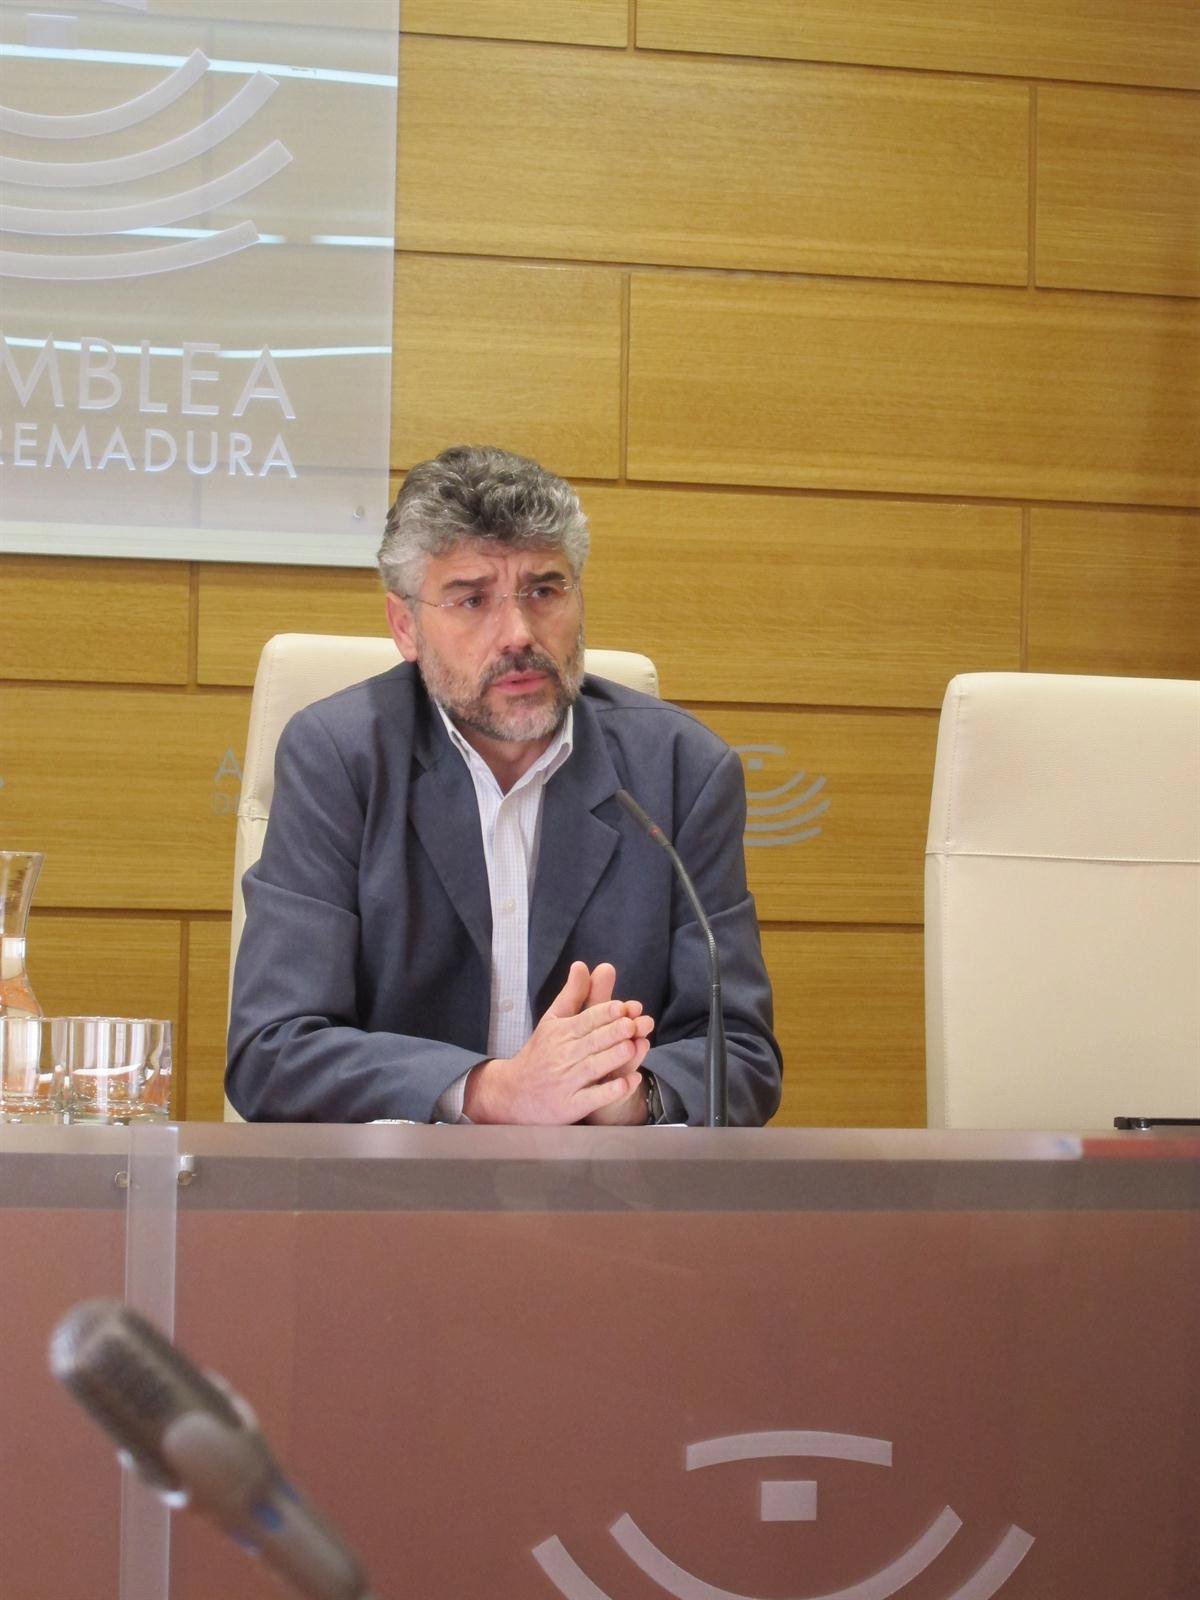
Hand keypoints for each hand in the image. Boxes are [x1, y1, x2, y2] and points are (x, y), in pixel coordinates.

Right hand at [463, 961, 653, 1124]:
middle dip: (612, 1032)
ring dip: (613, 1058)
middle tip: (634, 1024)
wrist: (513, 1093)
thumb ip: (572, 995)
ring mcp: (566, 1082)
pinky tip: (630, 1082)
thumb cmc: (540, 1053)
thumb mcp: (552, 1021)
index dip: (605, 1013)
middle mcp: (562, 1056)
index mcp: (560, 1033)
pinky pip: (592, 1098)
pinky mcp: (569, 1106)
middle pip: (591, 1042)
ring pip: (592, 1068)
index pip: (585, 1020)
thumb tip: (582, 964)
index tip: (625, 1007)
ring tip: (633, 1047)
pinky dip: (610, 1091)